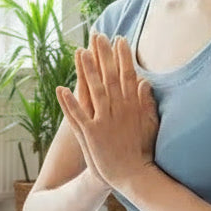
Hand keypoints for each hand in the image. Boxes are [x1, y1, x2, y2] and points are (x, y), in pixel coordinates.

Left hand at [56, 33, 158, 191]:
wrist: (134, 175)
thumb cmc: (142, 151)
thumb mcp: (149, 123)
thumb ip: (146, 102)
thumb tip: (144, 81)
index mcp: (132, 106)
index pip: (128, 75)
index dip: (123, 56)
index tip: (120, 39)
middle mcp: (119, 110)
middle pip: (110, 77)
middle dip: (104, 55)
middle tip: (98, 36)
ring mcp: (105, 121)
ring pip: (94, 91)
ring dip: (87, 71)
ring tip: (80, 52)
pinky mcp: (92, 134)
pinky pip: (78, 115)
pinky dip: (69, 102)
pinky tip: (61, 88)